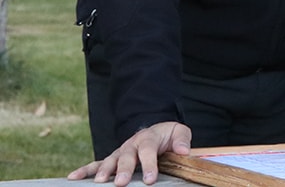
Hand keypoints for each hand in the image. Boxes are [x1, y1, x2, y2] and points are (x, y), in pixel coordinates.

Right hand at [67, 121, 191, 185]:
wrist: (156, 130)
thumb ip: (182, 140)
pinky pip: (96, 164)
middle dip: (123, 170)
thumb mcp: (179, 132)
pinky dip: (85, 170)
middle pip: (126, 156)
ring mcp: (120, 152)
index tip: (150, 179)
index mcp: (148, 138)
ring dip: (104, 171)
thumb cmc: (168, 135)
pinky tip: (73, 177)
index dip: (149, 165)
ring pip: (110, 160)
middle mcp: (131, 144)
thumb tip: (183, 151)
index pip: (148, 151)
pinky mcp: (112, 159)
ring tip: (100, 182)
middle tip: (121, 183)